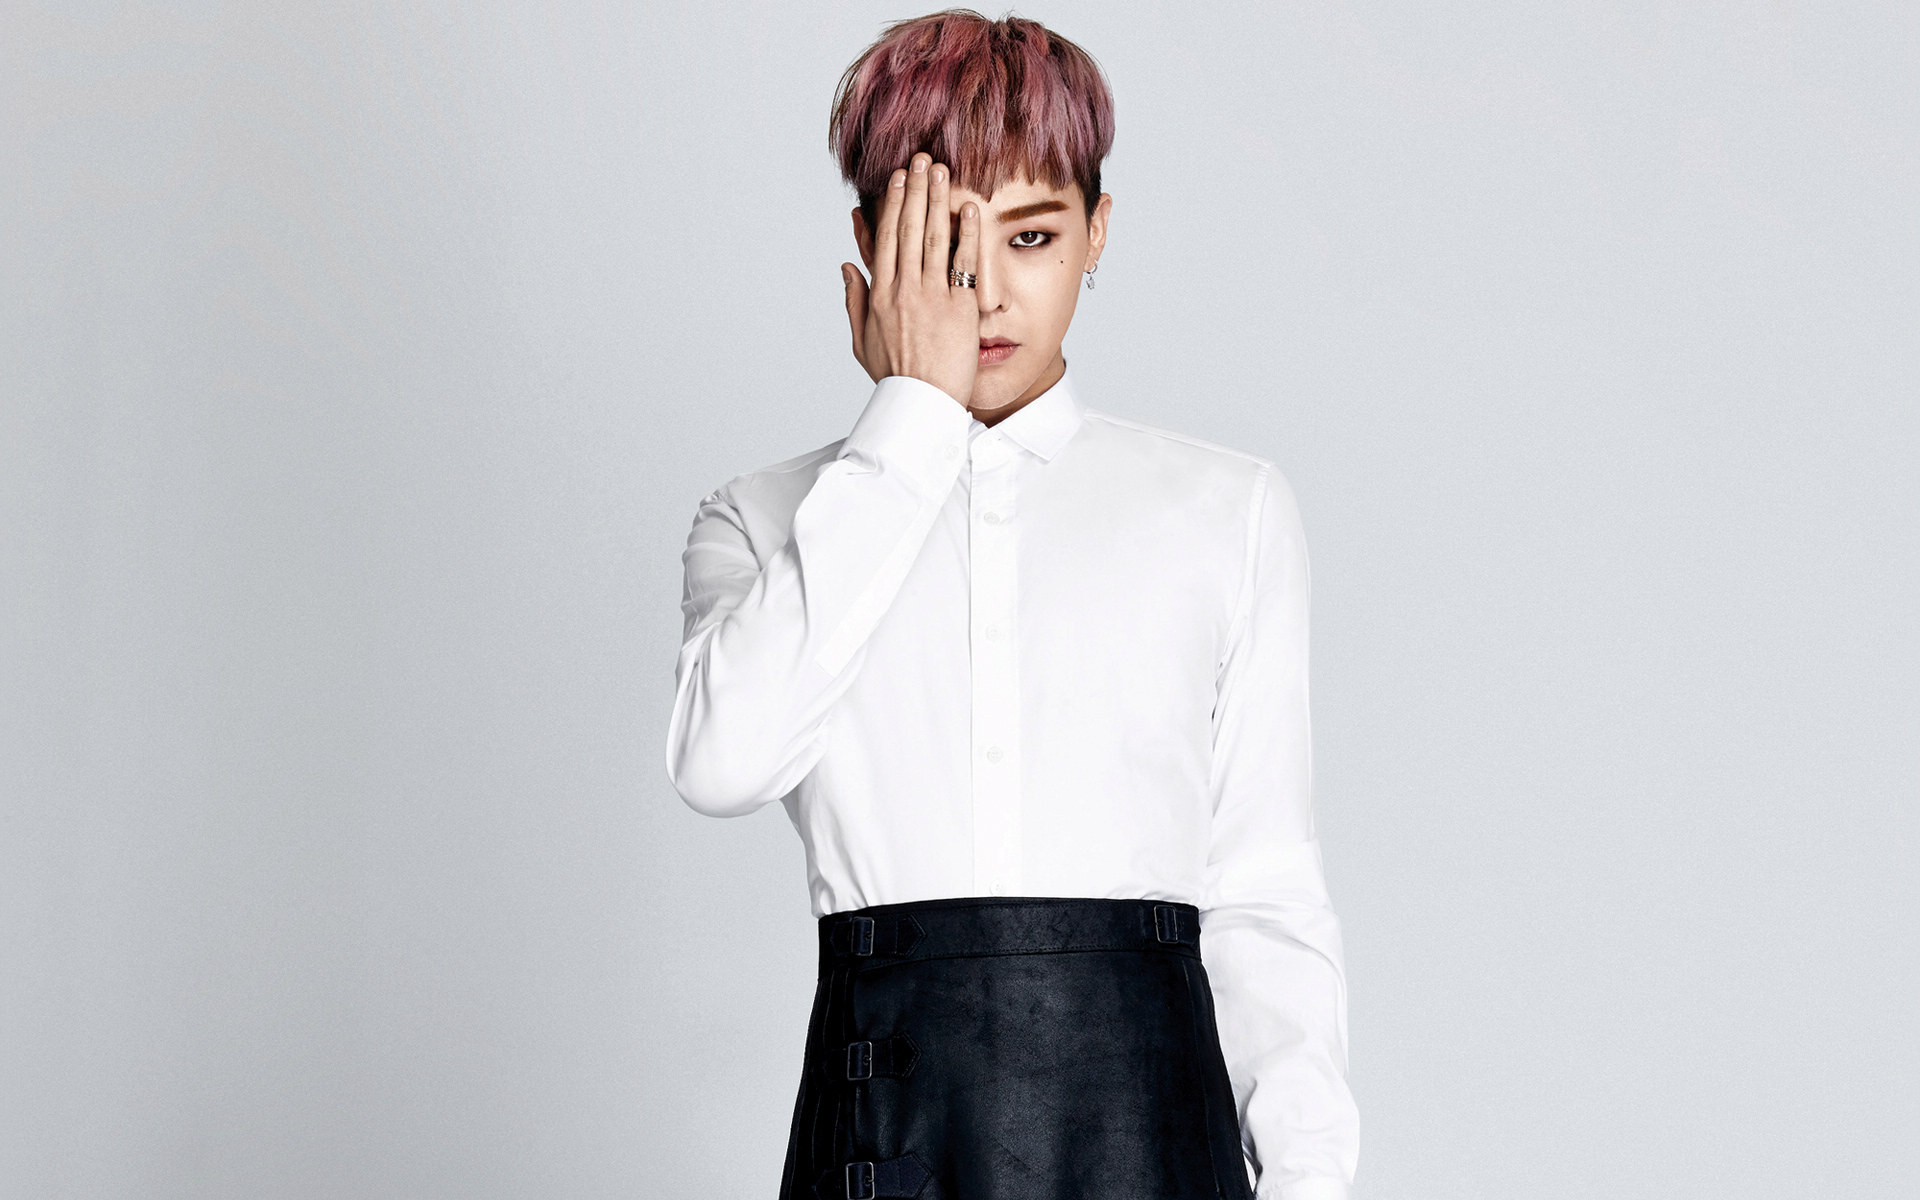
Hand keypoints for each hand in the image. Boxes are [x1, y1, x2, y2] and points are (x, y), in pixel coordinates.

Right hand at [842, 152, 980, 407]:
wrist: (922, 404)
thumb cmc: (894, 378)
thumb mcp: (862, 341)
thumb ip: (853, 301)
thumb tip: (846, 267)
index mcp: (879, 295)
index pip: (886, 238)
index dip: (893, 204)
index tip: (898, 178)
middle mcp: (903, 290)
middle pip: (908, 229)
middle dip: (915, 190)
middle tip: (921, 159)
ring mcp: (932, 296)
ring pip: (934, 237)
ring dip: (938, 200)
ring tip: (942, 170)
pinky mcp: (960, 307)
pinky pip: (965, 262)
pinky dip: (967, 233)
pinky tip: (970, 207)